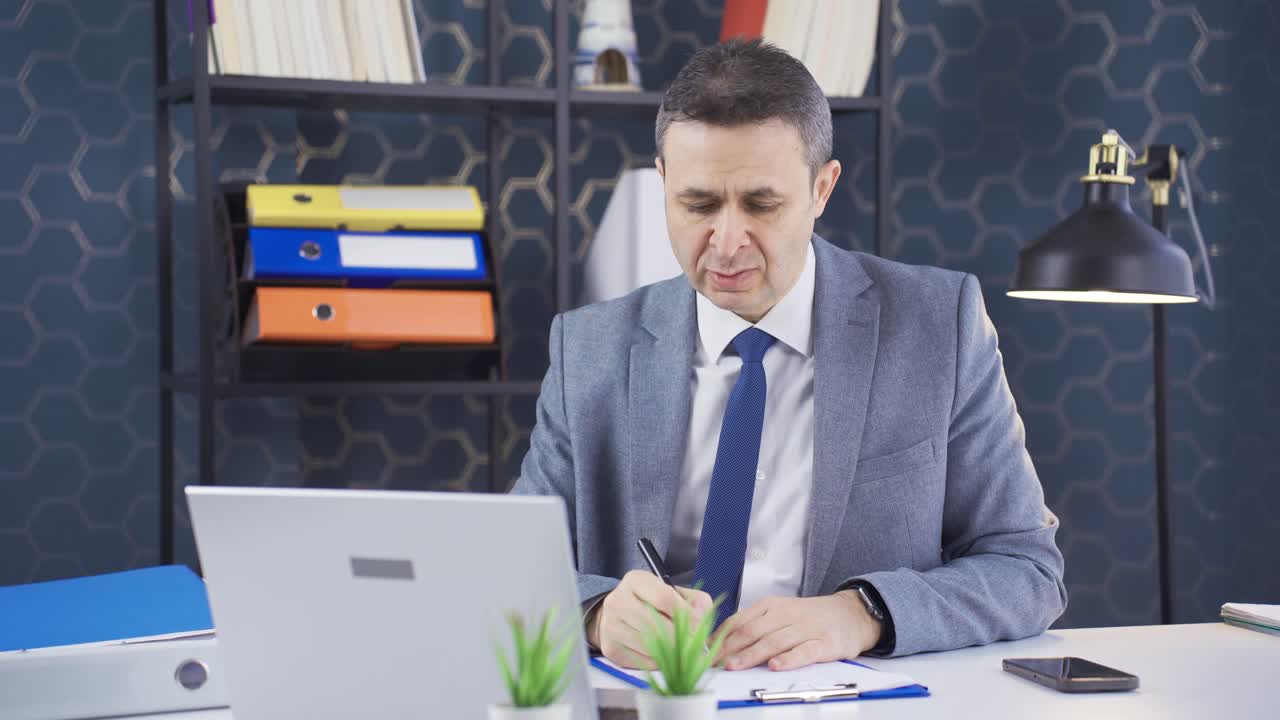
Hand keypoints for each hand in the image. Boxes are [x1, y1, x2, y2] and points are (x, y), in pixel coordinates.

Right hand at [587, 570, 712, 669]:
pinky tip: (662, 654)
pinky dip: (658, 661)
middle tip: (693, 643)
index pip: (665, 598)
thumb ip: (695, 601)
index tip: (698, 624)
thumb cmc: (652, 603)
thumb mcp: (674, 592)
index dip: (687, 614)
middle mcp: (618, 600)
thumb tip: (702, 618)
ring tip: (680, 648)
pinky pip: (642, 660)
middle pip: (657, 626)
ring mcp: (611, 625)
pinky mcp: (611, 648)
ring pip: (650, 646)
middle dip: (681, 638)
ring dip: (671, 651)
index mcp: (636, 580)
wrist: (618, 615)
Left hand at [714, 591, 881, 671]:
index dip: (720, 637)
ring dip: (751, 654)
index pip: (740, 621)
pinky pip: (805, 651)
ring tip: (734, 666)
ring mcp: (806, 628)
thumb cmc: (810, 617)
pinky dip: (789, 659)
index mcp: (772, 606)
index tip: (704, 652)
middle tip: (713, 663)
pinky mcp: (825, 643)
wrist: (851, 612)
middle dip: (730, 648)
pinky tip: (775, 666)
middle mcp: (787, 614)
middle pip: (753, 631)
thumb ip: (755, 626)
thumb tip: (721, 644)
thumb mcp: (780, 613)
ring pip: (775, 641)